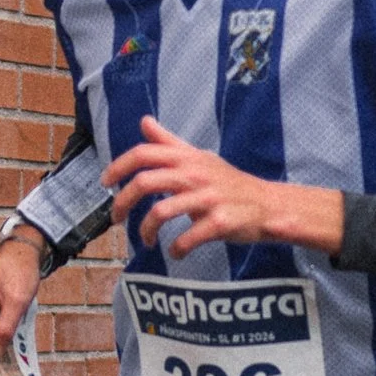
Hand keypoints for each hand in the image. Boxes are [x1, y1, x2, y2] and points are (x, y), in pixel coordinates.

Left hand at [103, 117, 343, 259]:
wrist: (269, 206)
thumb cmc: (229, 183)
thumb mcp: (199, 158)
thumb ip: (169, 143)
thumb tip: (144, 122)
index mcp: (188, 158)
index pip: (144, 153)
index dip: (119, 166)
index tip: (106, 183)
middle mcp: (196, 174)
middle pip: (145, 182)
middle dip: (123, 202)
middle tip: (116, 218)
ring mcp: (208, 198)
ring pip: (161, 212)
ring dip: (145, 230)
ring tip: (145, 241)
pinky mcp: (220, 222)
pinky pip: (187, 238)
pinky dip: (176, 249)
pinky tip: (176, 252)